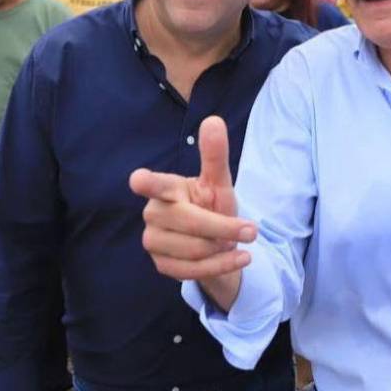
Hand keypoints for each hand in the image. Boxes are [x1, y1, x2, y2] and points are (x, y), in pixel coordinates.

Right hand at [129, 116, 255, 310]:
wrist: (217, 244)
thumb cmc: (213, 206)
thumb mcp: (220, 183)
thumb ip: (215, 155)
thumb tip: (213, 120)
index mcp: (166, 188)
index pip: (154, 184)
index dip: (147, 182)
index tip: (138, 179)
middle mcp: (153, 213)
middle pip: (190, 223)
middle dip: (224, 227)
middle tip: (251, 230)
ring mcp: (153, 241)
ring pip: (194, 249)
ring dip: (223, 247)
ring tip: (232, 241)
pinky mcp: (161, 265)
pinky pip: (194, 271)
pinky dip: (222, 265)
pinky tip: (238, 258)